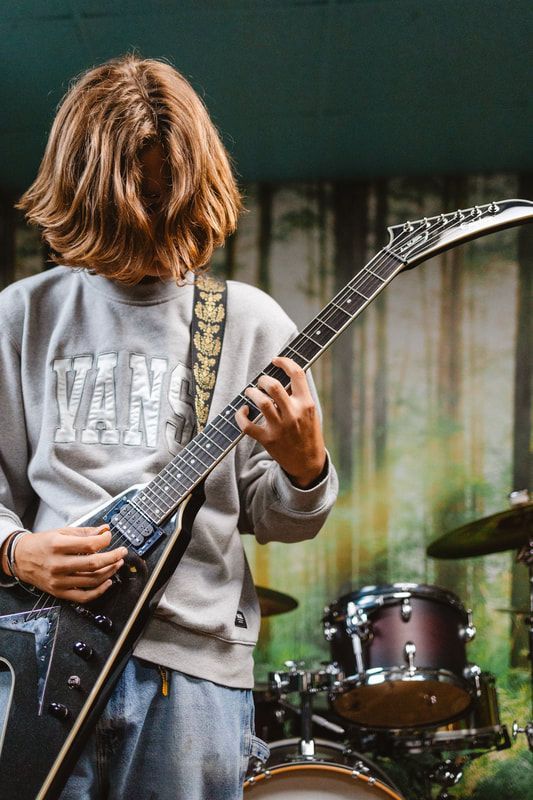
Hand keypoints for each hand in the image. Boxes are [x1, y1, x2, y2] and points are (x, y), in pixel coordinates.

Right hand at [13, 526, 127, 601]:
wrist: (21, 558)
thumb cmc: (42, 544)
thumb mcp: (61, 532)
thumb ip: (85, 532)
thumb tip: (105, 530)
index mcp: (58, 546)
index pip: (89, 545)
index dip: (104, 541)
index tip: (109, 537)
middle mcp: (58, 564)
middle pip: (93, 564)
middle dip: (113, 557)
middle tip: (122, 552)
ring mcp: (59, 581)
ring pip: (92, 580)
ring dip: (110, 571)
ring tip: (117, 563)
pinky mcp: (59, 592)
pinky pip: (83, 596)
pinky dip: (99, 591)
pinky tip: (108, 581)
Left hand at [235, 356, 326, 487]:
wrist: (308, 463)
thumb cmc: (308, 433)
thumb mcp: (311, 413)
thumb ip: (299, 396)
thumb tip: (282, 376)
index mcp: (306, 404)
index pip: (297, 374)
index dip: (284, 362)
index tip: (276, 360)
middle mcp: (294, 414)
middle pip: (274, 386)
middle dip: (263, 379)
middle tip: (260, 382)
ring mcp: (280, 428)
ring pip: (261, 402)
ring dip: (252, 393)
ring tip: (250, 393)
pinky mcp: (267, 440)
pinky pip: (247, 426)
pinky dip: (241, 416)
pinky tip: (243, 411)